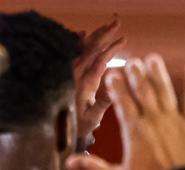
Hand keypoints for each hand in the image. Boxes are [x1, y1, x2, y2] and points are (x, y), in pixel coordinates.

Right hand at [66, 56, 184, 169]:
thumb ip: (94, 169)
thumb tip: (69, 163)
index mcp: (134, 130)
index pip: (122, 102)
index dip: (116, 86)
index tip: (112, 74)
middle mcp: (152, 119)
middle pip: (142, 91)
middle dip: (136, 74)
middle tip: (132, 62)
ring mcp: (174, 119)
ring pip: (164, 90)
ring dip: (157, 73)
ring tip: (152, 59)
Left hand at [72, 17, 125, 149]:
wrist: (57, 129)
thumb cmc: (78, 125)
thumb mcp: (92, 118)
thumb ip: (102, 103)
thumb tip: (115, 88)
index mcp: (85, 83)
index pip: (100, 59)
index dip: (111, 47)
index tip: (123, 39)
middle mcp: (75, 74)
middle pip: (90, 48)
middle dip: (104, 33)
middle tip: (117, 23)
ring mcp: (69, 72)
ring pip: (81, 48)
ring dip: (94, 35)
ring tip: (106, 26)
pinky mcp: (66, 73)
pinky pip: (71, 53)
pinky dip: (77, 41)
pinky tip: (82, 34)